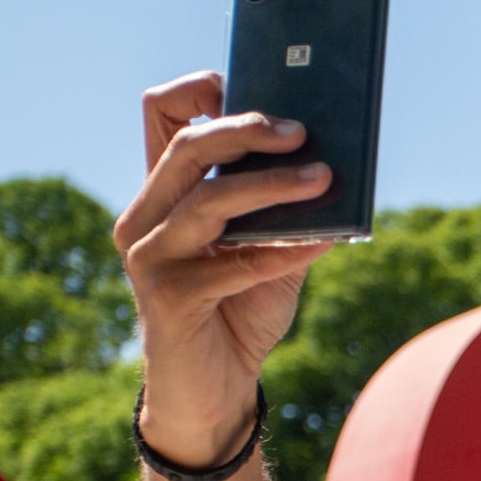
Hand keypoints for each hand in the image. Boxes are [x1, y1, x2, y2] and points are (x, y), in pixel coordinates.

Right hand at [112, 71, 338, 465]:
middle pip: (186, 144)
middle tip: (303, 130)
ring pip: (208, 199)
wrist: (215, 396)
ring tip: (324, 180)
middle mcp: (144, 216)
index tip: (258, 85)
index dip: (203, 89)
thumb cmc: (242, 313)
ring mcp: (149, 256)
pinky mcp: (166, 299)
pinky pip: (232, 264)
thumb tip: (336, 162)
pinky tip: (326, 242)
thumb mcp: (272, 251)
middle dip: (247, 129)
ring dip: (272, 187)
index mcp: (164, 192)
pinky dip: (282, 251)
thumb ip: (289, 209)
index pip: (161, 113)